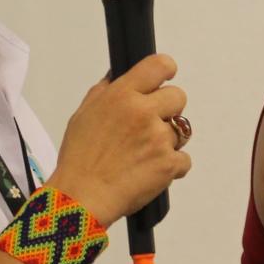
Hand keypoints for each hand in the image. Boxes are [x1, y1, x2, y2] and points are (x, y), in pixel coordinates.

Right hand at [46, 53, 190, 225]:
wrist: (81, 197)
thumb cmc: (79, 160)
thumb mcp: (84, 114)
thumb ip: (106, 91)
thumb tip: (120, 77)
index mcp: (121, 96)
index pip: (158, 65)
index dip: (166, 69)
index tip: (167, 76)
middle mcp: (143, 112)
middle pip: (178, 97)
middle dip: (168, 110)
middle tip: (150, 126)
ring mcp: (159, 138)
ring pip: (181, 131)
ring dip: (167, 142)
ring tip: (142, 155)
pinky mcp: (169, 163)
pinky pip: (183, 159)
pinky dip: (171, 167)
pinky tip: (150, 171)